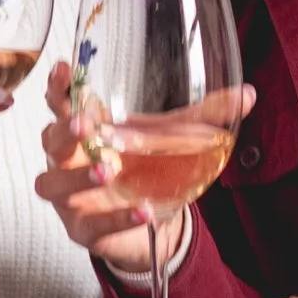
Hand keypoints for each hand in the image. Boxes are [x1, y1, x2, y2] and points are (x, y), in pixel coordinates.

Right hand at [33, 63, 253, 278]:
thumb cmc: (144, 169)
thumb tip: (247, 93)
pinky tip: (141, 211)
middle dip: (64, 131)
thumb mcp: (174, 139)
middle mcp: (68, 160)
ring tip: (106, 171)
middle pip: (50, 141)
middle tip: (84, 123)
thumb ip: (205, 117)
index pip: (61, 103)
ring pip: (53, 184)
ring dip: (77, 176)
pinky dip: (116, 217)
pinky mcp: (82, 228)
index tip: (64, 69)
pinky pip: (92, 223)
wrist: (146, 222)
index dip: (58, 87)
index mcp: (85, 130)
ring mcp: (70, 196)